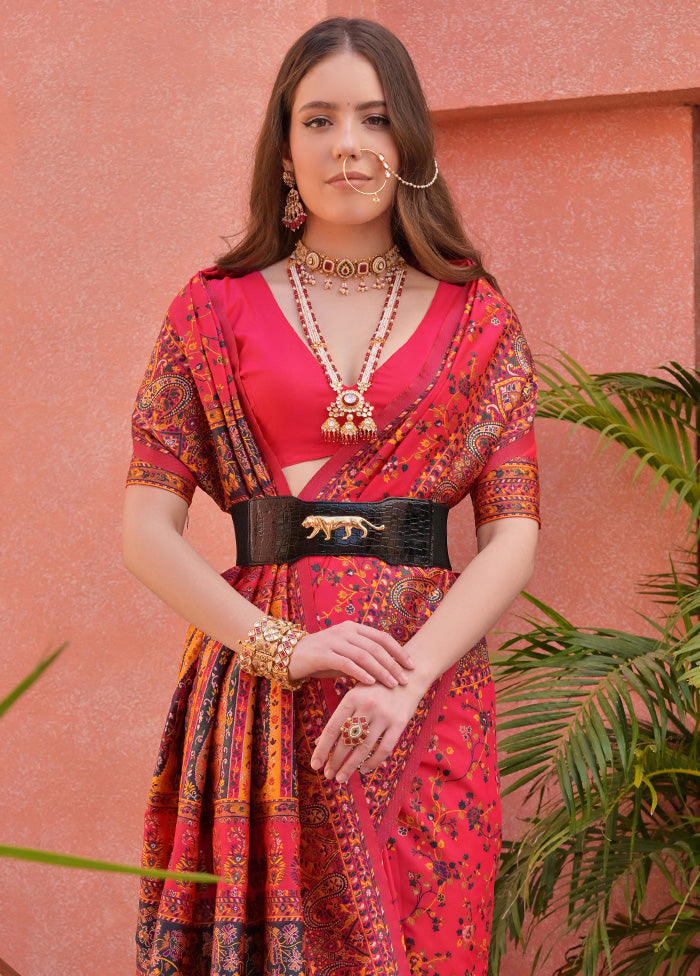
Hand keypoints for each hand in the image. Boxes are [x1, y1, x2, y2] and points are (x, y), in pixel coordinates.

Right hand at [287, 621, 413, 687]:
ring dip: (381, 670)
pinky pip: (346, 663)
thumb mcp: (344, 654)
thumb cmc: (321, 658)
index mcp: (353, 628)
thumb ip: (362, 657)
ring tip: (392, 684)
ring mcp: (334, 641)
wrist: (290, 655)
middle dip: (393, 664)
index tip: (411, 665)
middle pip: (376, 647)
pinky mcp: (323, 654)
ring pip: (364, 655)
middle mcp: (345, 631)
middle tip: (405, 679)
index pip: (381, 637)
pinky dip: (360, 673)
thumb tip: (388, 669)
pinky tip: (370, 683)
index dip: (398, 651)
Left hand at [310, 679, 426, 782]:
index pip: (332, 729)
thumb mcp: (356, 695)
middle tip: (328, 776)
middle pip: (346, 740)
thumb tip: (321, 742)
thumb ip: (341, 717)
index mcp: (351, 698)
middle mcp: (366, 706)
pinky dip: (373, 762)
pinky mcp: (399, 723)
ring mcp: (384, 715)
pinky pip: (384, 749)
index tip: (315, 765)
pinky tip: (364, 770)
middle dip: (335, 761)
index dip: (322, 749)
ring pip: (363, 748)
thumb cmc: (376, 688)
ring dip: (350, 766)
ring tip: (341, 778)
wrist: (408, 676)